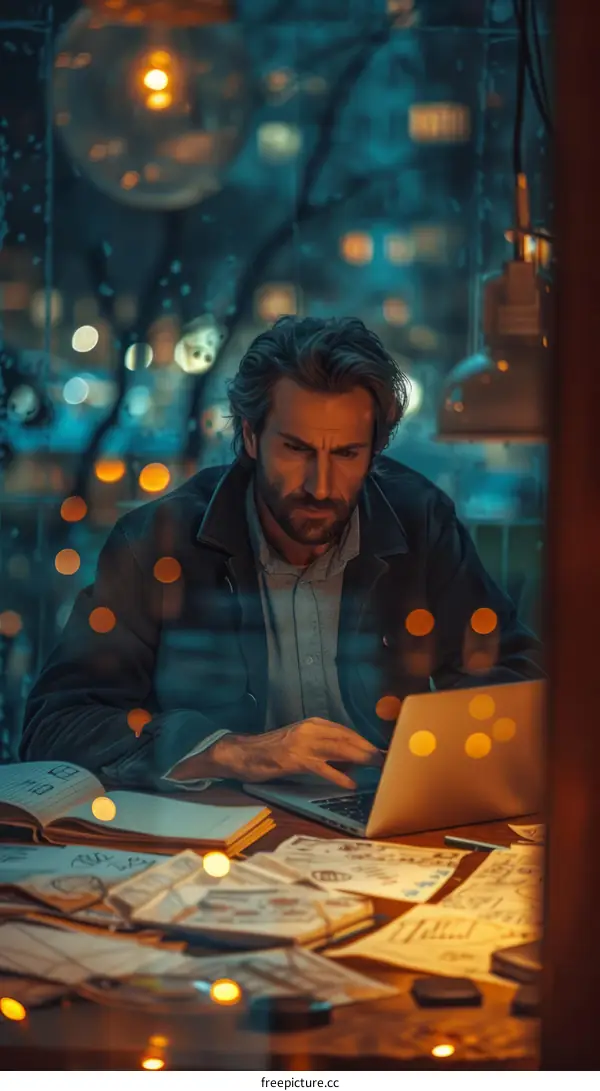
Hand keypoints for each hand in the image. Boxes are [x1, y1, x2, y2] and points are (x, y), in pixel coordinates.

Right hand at [206, 718, 382, 789]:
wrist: (244, 753)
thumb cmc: (274, 750)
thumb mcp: (302, 743)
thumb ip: (325, 748)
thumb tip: (352, 761)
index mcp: (314, 723)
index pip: (347, 731)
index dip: (366, 742)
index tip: (382, 751)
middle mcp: (310, 729)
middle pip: (347, 738)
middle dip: (369, 750)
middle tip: (387, 761)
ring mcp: (302, 743)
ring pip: (339, 749)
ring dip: (361, 759)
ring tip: (377, 768)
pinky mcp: (294, 759)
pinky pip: (322, 767)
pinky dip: (338, 775)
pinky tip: (350, 783)